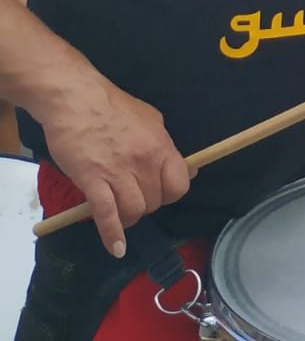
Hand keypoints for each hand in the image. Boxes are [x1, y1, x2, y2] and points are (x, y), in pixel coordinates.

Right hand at [39, 78, 189, 256]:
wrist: (75, 100)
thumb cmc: (113, 107)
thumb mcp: (152, 120)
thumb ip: (166, 146)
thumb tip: (186, 168)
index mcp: (161, 146)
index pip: (179, 185)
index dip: (171, 194)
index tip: (160, 193)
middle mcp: (145, 162)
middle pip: (156, 201)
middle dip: (147, 205)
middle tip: (133, 198)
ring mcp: (118, 173)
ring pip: (135, 211)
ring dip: (130, 218)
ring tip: (122, 214)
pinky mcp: (93, 181)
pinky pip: (107, 215)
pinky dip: (112, 235)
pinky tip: (116, 248)